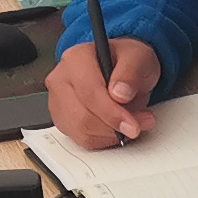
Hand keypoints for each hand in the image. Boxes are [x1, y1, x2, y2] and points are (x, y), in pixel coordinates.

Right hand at [45, 32, 162, 149]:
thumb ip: (131, 72)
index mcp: (76, 59)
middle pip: (83, 116)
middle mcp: (61, 79)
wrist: (123, 71)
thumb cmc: (127, 61)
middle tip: (139, 125)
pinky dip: (105, 139)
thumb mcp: (139, 58)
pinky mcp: (63, 121)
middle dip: (115, 126)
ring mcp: (59, 102)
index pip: (89, 92)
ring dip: (111, 134)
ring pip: (82, 131)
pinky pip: (83, 140)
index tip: (132, 126)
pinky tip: (117, 128)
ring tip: (132, 123)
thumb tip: (120, 94)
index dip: (111, 113)